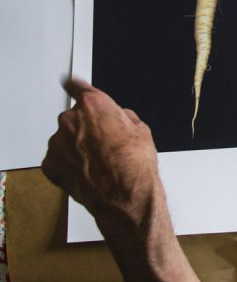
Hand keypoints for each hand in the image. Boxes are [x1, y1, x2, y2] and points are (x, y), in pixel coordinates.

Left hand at [42, 78, 167, 248]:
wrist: (124, 197)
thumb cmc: (133, 165)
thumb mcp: (141, 130)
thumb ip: (122, 116)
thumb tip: (117, 118)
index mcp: (92, 104)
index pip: (75, 86)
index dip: (75, 86)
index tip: (70, 84)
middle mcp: (70, 119)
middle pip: (73, 118)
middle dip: (85, 128)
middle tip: (103, 145)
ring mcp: (57, 143)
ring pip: (65, 140)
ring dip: (75, 148)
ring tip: (97, 164)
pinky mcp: (50, 164)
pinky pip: (58, 159)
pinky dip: (68, 165)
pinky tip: (86, 173)